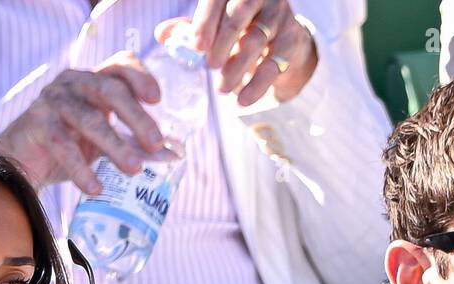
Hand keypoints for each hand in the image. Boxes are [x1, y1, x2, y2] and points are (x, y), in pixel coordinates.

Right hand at [0, 51, 165, 193]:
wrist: (20, 161)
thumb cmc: (68, 147)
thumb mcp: (103, 141)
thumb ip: (133, 143)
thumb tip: (172, 154)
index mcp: (93, 80)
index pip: (120, 64)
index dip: (140, 76)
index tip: (157, 100)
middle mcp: (73, 83)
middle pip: (110, 89)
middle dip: (137, 116)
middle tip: (155, 143)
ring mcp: (53, 101)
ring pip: (89, 119)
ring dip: (115, 145)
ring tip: (134, 169)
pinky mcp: (37, 125)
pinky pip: (63, 145)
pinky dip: (81, 169)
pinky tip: (95, 188)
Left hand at [181, 0, 318, 105]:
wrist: (279, 39)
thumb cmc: (238, 28)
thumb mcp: (213, 26)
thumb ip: (189, 29)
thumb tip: (162, 34)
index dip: (206, 20)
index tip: (196, 46)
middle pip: (240, 13)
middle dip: (223, 41)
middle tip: (209, 66)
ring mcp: (278, 15)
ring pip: (256, 39)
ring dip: (237, 66)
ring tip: (222, 88)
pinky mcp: (291, 38)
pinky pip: (274, 64)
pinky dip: (257, 85)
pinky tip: (241, 100)